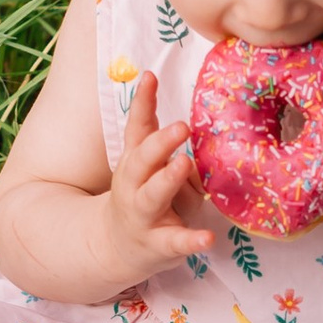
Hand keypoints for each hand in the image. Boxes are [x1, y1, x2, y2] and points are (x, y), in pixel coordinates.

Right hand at [101, 75, 213, 277]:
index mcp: (135, 162)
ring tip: (184, 163)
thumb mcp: (150, 169)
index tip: (150, 75)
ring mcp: (143, 215)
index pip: (137, 127)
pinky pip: (175, 242)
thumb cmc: (143, 198)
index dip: (143, 102)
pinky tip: (207, 239)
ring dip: (167, 179)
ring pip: (152, 196)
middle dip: (160, 142)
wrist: (116, 247)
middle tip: (182, 126)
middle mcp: (134, 185)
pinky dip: (190, 241)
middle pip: (142, 159)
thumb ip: (168, 145)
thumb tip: (198, 119)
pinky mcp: (158, 244)